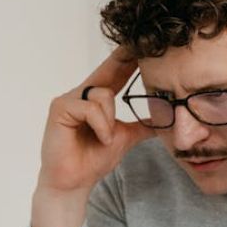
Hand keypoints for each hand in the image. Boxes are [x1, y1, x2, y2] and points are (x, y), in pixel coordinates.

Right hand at [37, 47, 154, 195]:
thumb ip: (142, 125)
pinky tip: (100, 139)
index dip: (127, 59)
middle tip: (137, 43)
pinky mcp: (60, 109)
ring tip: (105, 139)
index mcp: (95, 100)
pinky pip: (91, 108)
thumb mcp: (125, 138)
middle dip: (122, 59)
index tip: (142, 44)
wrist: (75, 182)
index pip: (114, 74)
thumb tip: (166, 118)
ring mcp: (68, 100)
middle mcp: (80, 95)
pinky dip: (101, 126)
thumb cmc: (93, 160)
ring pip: (103, 95)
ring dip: (110, 122)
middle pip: (107, 72)